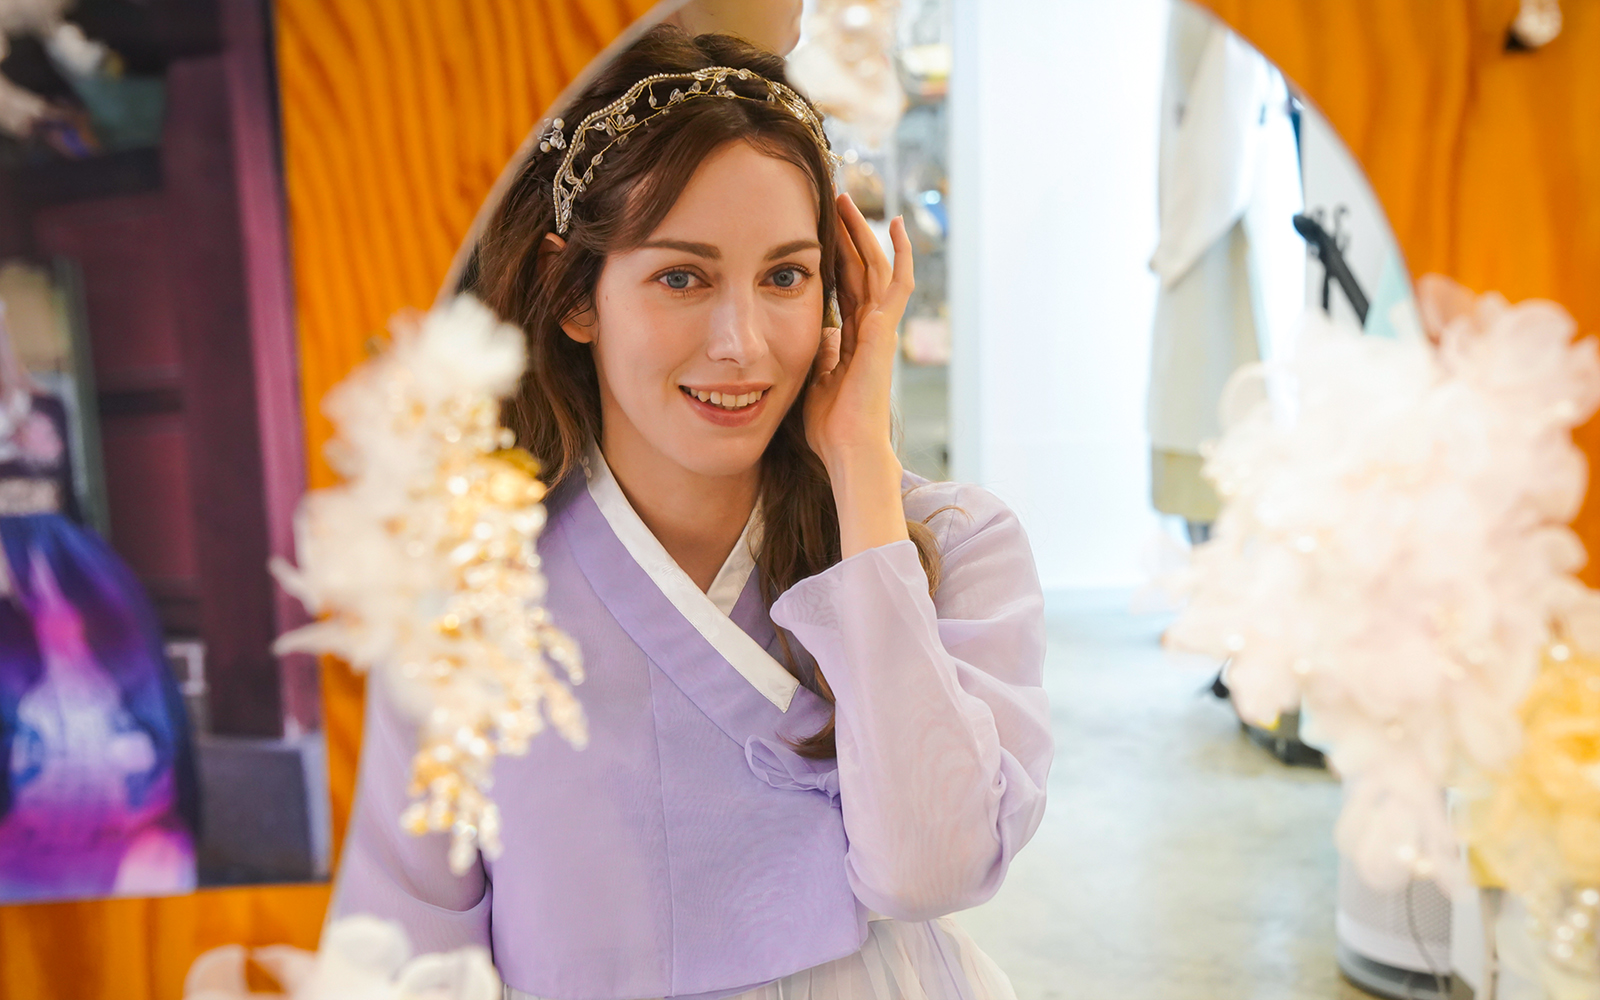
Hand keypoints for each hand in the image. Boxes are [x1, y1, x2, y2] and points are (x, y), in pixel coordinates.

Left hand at [805, 194, 914, 557]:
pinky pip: (897, 283)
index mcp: (853, 339)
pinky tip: (894, 225)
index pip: (846, 286)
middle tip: (834, 200)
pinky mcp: (886, 330)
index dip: (836, 257)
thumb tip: (824, 333)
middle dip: (847, 234)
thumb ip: (819, 355)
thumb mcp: (812, 381)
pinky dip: (899, 253)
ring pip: (876, 267)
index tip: (822, 230)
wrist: (848, 448)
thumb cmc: (829, 428)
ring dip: (863, 233)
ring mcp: (881, 328)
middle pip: (861, 269)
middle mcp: (870, 329)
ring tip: (848, 200)